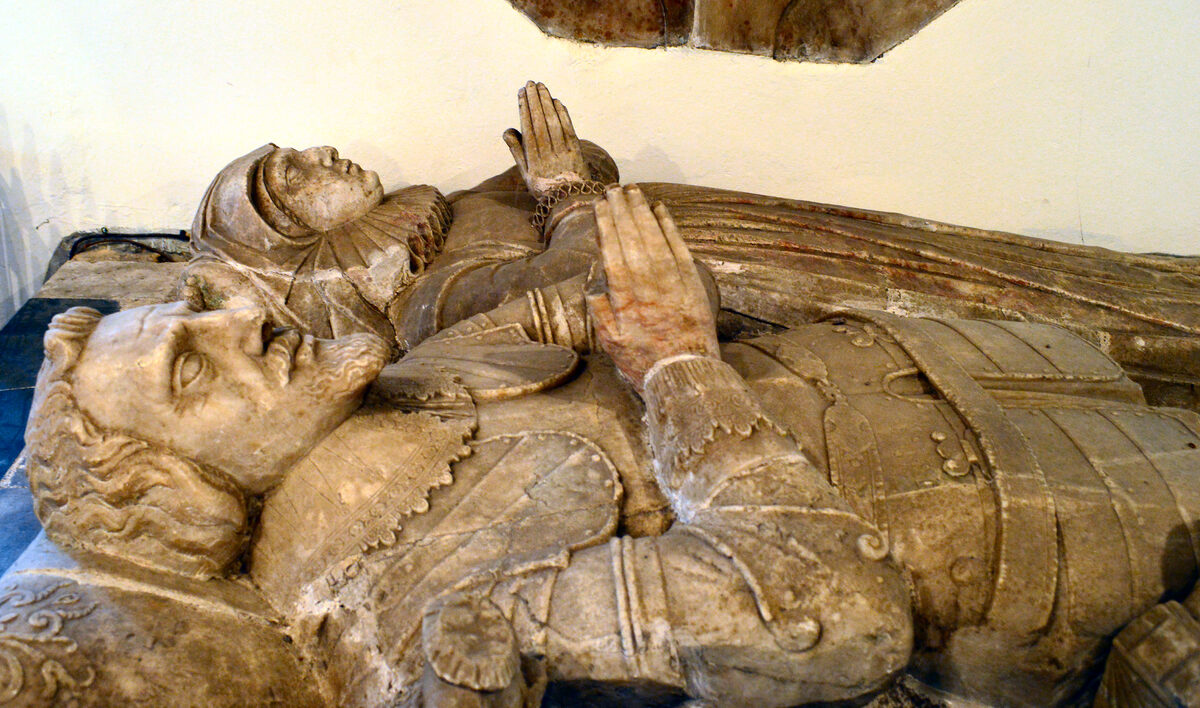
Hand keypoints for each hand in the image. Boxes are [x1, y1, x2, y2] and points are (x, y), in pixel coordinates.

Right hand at [503, 81, 590, 198]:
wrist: (570, 200)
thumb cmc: (544, 186)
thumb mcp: (526, 173)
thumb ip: (517, 151)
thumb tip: (507, 130)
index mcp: (533, 161)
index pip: (528, 130)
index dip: (524, 110)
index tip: (521, 93)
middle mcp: (547, 156)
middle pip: (540, 123)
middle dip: (535, 101)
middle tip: (531, 83)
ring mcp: (563, 154)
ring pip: (553, 124)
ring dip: (547, 103)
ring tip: (542, 87)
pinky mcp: (576, 153)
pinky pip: (568, 130)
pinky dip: (562, 114)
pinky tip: (557, 102)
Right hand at [586, 186, 719, 392]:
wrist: (685, 375)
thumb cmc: (643, 362)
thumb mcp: (611, 344)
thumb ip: (600, 313)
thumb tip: (594, 285)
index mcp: (626, 301)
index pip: (614, 255)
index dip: (607, 227)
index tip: (601, 207)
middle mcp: (649, 288)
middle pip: (633, 242)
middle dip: (623, 213)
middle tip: (615, 190)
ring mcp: (673, 285)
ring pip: (655, 241)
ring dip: (644, 214)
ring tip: (634, 193)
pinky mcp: (692, 285)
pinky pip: (680, 250)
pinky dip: (670, 229)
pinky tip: (662, 211)